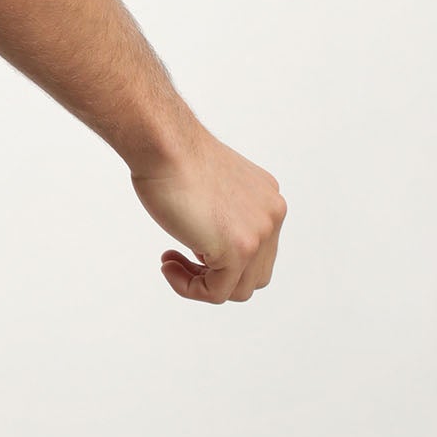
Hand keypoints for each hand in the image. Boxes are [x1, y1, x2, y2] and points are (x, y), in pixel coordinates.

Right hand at [129, 125, 286, 302]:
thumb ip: (224, 213)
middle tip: (181, 259)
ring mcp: (260, 234)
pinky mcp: (239, 249)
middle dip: (216, 274)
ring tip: (172, 263)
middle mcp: (272, 216)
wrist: (164, 143)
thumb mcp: (212, 188)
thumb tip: (213, 242)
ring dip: (200, 283)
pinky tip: (168, 265)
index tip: (188, 245)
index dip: (222, 257)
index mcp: (268, 200)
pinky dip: (188, 288)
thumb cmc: (172, 157)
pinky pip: (217, 293)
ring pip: (239, 289)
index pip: (258, 250)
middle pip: (255, 274)